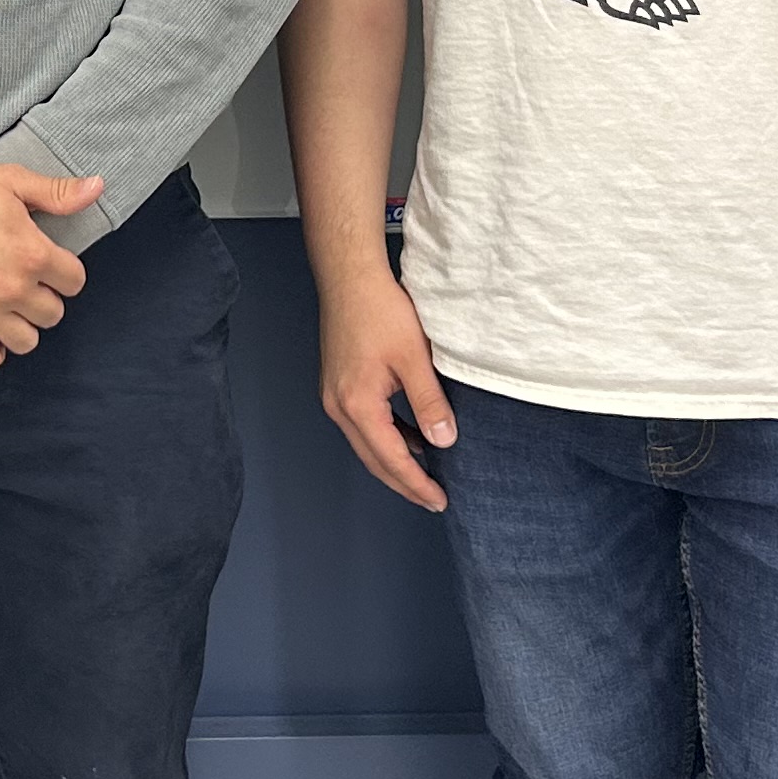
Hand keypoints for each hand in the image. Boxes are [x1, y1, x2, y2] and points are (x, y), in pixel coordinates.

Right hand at [0, 163, 99, 383]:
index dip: (64, 274)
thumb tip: (98, 188)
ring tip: (4, 312)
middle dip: (42, 301)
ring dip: (19, 328)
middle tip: (23, 288)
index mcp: (34, 252)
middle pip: (52, 314)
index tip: (48, 268)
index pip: (75, 282)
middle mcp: (15, 287)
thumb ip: (57, 192)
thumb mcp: (11, 180)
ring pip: (25, 341)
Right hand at [312, 264, 454, 511]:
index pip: (391, 459)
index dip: (416, 483)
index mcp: (357, 405)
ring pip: (366, 444)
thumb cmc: (379, 310)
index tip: (438, 500)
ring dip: (394, 461)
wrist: (349, 278)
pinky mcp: (337, 385)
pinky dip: (385, 438)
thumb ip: (429, 402)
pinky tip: (408, 437)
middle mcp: (338, 407)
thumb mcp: (414, 358)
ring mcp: (333, 396)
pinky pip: (362, 425)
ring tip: (424, 474)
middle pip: (373, 459)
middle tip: (433, 498)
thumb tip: (444, 440)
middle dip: (404, 482)